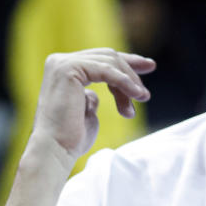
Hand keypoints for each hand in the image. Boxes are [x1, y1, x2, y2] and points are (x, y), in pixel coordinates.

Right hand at [31, 49, 154, 164]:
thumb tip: (98, 95)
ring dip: (130, 81)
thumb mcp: (87, 111)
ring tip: (142, 98)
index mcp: (63, 70)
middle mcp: (59, 62)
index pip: (101, 59)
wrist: (56, 149)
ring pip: (110, 62)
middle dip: (132, 70)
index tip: (149, 67)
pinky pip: (106, 70)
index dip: (127, 63)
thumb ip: (91, 97)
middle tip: (146, 92)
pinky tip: (136, 94)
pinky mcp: (68, 69)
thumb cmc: (71, 138)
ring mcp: (62, 63)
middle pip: (107, 57)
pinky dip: (124, 81)